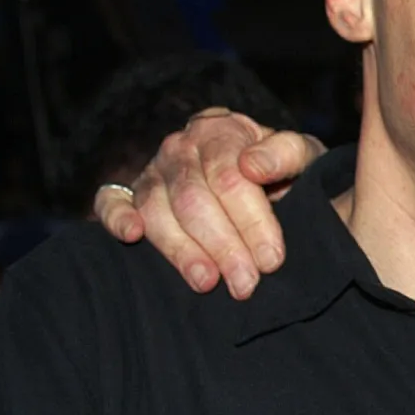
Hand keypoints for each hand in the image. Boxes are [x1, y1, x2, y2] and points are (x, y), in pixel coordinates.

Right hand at [92, 107, 324, 298]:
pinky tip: (131, 236)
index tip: (272, 258)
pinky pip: (110, 201)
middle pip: (194, 199)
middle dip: (223, 246)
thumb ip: (289, 154)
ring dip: (181, 250)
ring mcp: (152, 170)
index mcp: (222, 130)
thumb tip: (254, 165)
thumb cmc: (286, 173)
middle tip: (245, 284)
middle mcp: (181, 146)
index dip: (252, 220)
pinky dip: (115, 217)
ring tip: (207, 283)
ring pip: (157, 210)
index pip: (230, 176)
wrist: (267, 183)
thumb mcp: (304, 158)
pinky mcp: (129, 194)